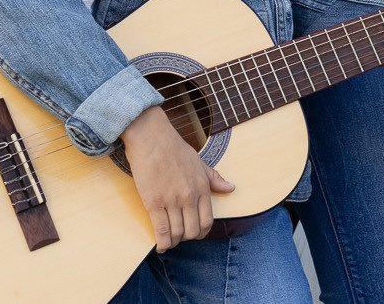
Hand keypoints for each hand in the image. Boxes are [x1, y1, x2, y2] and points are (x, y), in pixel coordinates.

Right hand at [121, 105, 234, 251]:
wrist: (152, 138)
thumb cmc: (175, 149)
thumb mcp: (200, 162)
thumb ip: (214, 178)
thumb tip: (231, 188)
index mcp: (202, 187)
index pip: (208, 221)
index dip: (202, 233)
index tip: (195, 234)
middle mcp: (189, 196)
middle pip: (193, 231)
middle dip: (187, 238)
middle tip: (180, 237)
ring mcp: (171, 200)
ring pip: (177, 233)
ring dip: (173, 241)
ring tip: (169, 240)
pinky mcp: (153, 202)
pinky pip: (160, 230)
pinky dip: (161, 242)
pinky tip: (160, 245)